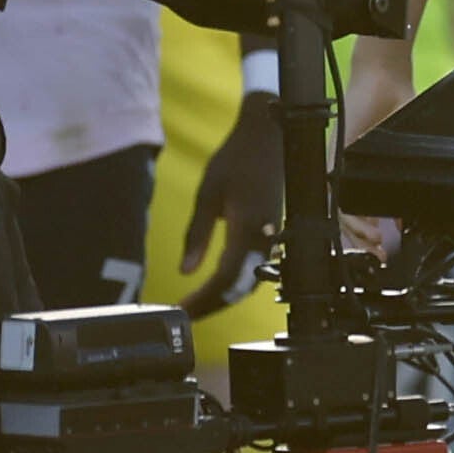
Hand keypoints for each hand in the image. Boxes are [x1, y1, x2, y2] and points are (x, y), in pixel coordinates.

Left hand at [182, 95, 284, 300]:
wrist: (270, 137)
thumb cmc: (236, 159)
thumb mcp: (208, 194)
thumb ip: (197, 235)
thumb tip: (185, 271)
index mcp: (248, 227)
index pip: (225, 278)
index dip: (202, 300)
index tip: (180, 310)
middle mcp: (265, 237)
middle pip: (241, 287)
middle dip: (212, 306)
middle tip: (184, 315)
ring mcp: (273, 236)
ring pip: (251, 280)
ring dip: (225, 296)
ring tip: (197, 304)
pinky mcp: (273, 233)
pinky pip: (256, 267)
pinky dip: (236, 282)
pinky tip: (217, 284)